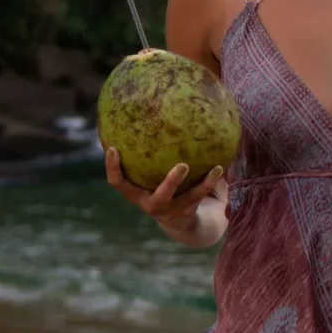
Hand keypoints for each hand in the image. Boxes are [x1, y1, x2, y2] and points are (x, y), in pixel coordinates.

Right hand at [104, 147, 222, 233]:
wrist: (183, 221)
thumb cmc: (161, 186)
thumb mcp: (150, 173)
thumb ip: (148, 153)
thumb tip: (146, 110)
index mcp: (136, 194)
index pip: (117, 183)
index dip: (112, 167)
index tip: (112, 148)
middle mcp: (152, 204)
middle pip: (157, 197)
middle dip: (170, 183)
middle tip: (183, 165)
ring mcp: (172, 210)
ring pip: (188, 198)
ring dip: (204, 184)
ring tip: (215, 169)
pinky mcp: (189, 211)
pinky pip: (203, 195)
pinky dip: (212, 181)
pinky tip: (219, 167)